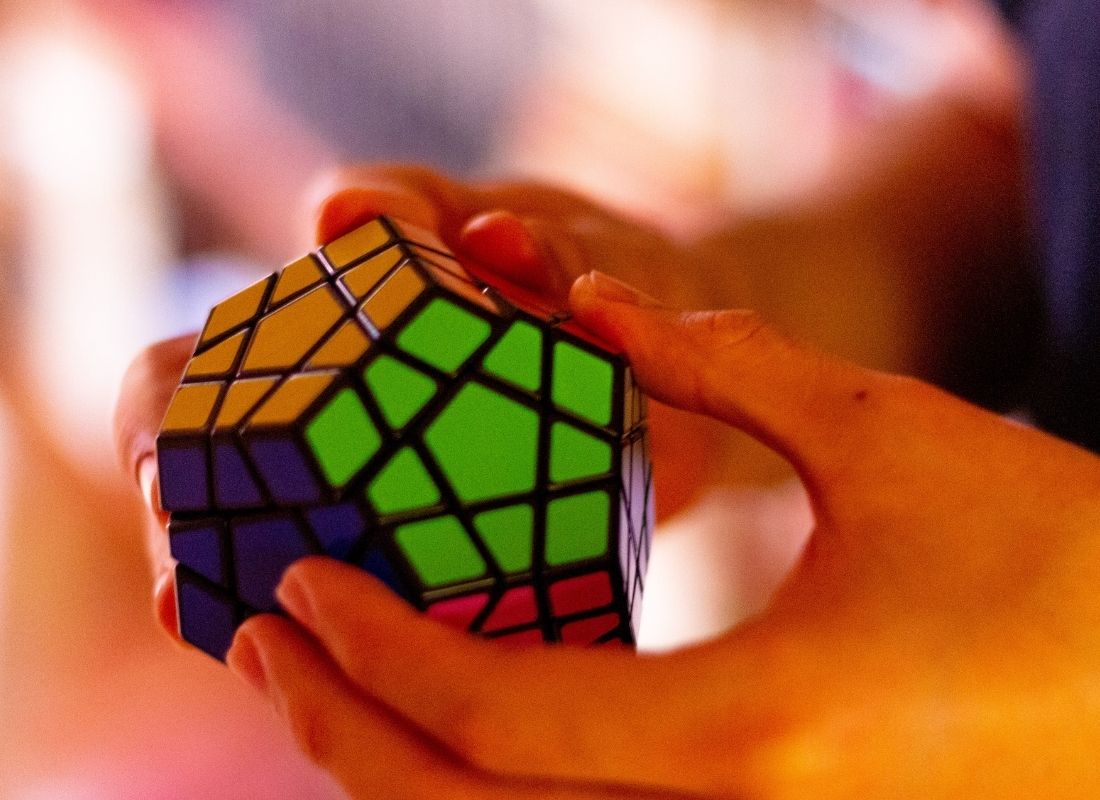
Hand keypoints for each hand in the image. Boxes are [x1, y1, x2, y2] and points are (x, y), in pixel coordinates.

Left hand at [212, 272, 1099, 798]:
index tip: (300, 586)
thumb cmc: (1055, 552)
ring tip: (331, 683)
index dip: (375, 651)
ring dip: (402, 770)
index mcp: (749, 728)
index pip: (496, 713)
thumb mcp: (890, 435)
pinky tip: (460, 710)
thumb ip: (728, 366)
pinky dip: (493, 786)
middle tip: (265, 640)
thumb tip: (598, 305)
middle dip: (344, 732)